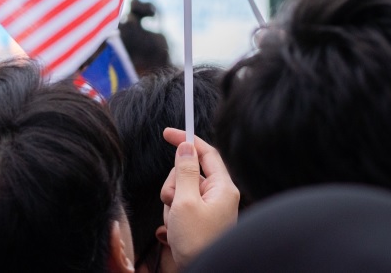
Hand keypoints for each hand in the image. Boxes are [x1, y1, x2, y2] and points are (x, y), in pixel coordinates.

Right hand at [160, 127, 239, 269]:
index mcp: (222, 188)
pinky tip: (174, 231)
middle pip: (189, 172)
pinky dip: (173, 216)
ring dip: (172, 204)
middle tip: (173, 202)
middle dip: (174, 184)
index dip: (187, 140)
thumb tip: (186, 147)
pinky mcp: (200, 220)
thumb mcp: (185, 202)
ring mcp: (209, 209)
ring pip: (181, 190)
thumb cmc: (197, 242)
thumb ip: (185, 171)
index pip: (206, 153)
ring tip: (175, 222)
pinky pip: (181, 207)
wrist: (205, 272)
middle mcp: (219, 196)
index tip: (168, 133)